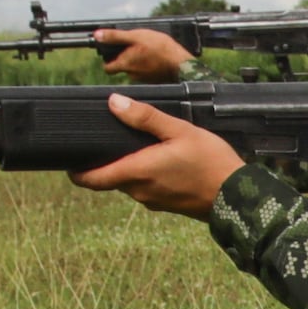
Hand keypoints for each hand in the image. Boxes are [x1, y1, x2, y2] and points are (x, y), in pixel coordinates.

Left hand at [72, 97, 245, 213]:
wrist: (237, 196)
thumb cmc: (210, 162)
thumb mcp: (179, 130)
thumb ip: (145, 117)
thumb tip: (114, 103)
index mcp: (137, 172)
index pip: (92, 180)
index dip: (76, 173)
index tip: (69, 162)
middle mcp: (140, 190)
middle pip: (110, 179)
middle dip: (106, 163)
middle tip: (108, 142)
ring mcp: (153, 200)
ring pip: (129, 183)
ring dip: (128, 168)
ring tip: (139, 147)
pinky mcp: (166, 205)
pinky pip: (146, 189)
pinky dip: (145, 176)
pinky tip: (162, 161)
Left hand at [93, 26, 192, 78]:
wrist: (182, 64)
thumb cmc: (160, 49)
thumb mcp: (136, 36)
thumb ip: (115, 37)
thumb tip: (97, 35)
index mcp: (124, 65)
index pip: (107, 67)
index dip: (107, 58)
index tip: (112, 50)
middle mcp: (131, 74)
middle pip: (121, 66)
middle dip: (124, 56)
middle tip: (133, 46)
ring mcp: (143, 78)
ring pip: (134, 67)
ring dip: (137, 59)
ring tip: (147, 48)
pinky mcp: (154, 78)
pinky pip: (145, 70)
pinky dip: (147, 63)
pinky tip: (155, 56)